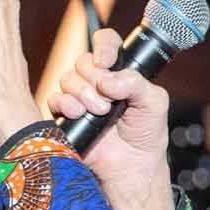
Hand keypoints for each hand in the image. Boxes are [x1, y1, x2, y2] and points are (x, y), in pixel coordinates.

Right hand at [43, 26, 174, 209]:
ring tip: (100, 112)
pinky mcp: (65, 115)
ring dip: (84, 94)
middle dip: (95, 79)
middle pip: (83, 61)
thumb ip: (136, 82)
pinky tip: (79, 114)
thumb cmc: (145, 134)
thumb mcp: (154, 102)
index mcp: (119, 72)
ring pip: (68, 78)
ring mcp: (80, 97)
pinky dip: (67, 105)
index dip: (103, 46)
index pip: (105, 43)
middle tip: (109, 100)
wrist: (132, 167)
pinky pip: (55, 99)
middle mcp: (97, 81)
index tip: (107, 61)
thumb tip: (108, 79)